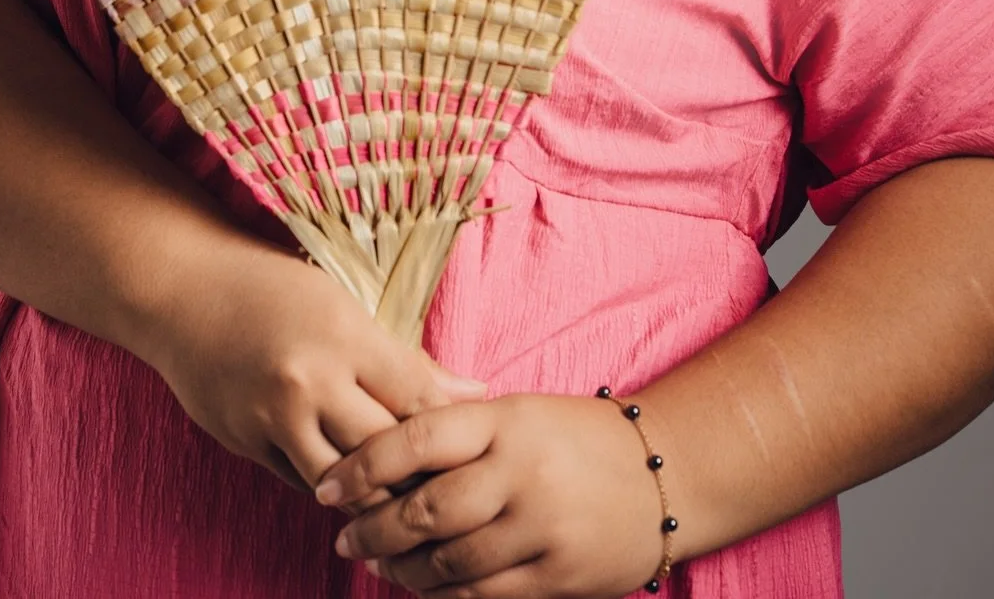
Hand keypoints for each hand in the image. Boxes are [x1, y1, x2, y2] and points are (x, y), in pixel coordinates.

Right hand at [141, 234, 487, 492]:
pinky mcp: (245, 442)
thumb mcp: (341, 305)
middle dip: (418, 470)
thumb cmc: (270, 286)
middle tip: (445, 479)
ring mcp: (271, 417)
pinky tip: (350, 479)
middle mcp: (308, 381)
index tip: (472, 442)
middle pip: (385, 450)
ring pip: (343, 481)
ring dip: (373, 489)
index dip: (451, 427)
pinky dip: (330, 483)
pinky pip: (301, 480)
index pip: (416, 399)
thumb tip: (470, 392)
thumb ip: (402, 358)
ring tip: (399, 489)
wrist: (182, 291)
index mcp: (342, 335)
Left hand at [317, 394, 663, 596]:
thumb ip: (460, 428)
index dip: (362, 466)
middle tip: (343, 536)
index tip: (326, 486)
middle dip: (373, 528)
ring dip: (402, 568)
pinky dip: (444, 593)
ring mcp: (540, 528)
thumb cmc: (579, 437)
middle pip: (424, 509)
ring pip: (449, 560)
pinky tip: (423, 587)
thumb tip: (382, 451)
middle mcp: (519, 473)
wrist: (667, 474)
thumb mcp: (521, 413)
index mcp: (504, 421)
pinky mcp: (557, 576)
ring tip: (377, 563)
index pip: (416, 438)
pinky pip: (483, 593)